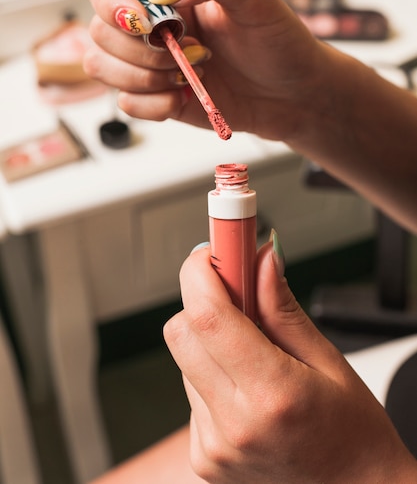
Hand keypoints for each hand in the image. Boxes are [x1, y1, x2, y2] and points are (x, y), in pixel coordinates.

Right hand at [85, 0, 327, 140]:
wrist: (292, 94)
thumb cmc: (278, 41)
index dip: (110, 3)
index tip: (144, 23)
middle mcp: (151, 25)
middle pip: (99, 32)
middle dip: (141, 50)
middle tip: (192, 53)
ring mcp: (150, 63)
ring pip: (102, 67)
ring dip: (142, 78)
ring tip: (188, 76)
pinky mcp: (156, 97)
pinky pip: (125, 104)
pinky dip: (152, 105)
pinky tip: (184, 99)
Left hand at [163, 239, 416, 483]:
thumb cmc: (353, 434)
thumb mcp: (329, 362)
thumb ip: (283, 308)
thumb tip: (261, 259)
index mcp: (271, 395)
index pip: (208, 316)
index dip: (202, 271)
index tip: (213, 250)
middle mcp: (232, 425)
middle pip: (182, 331)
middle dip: (203, 299)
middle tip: (237, 289)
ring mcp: (212, 447)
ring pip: (184, 358)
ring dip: (210, 338)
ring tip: (254, 350)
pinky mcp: (203, 457)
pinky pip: (192, 390)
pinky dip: (211, 372)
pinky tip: (246, 383)